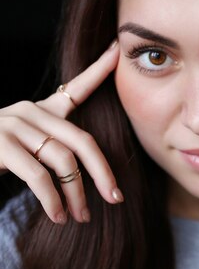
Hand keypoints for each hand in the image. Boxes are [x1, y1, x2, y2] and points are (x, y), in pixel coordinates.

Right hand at [0, 41, 122, 223]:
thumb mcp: (25, 147)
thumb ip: (52, 147)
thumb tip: (87, 174)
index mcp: (38, 110)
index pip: (76, 88)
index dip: (100, 70)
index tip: (117, 52)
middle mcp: (28, 112)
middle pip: (81, 140)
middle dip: (103, 173)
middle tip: (116, 198)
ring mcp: (13, 125)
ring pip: (63, 161)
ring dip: (76, 195)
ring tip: (81, 216)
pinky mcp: (0, 144)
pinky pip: (38, 175)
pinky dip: (52, 200)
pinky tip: (58, 216)